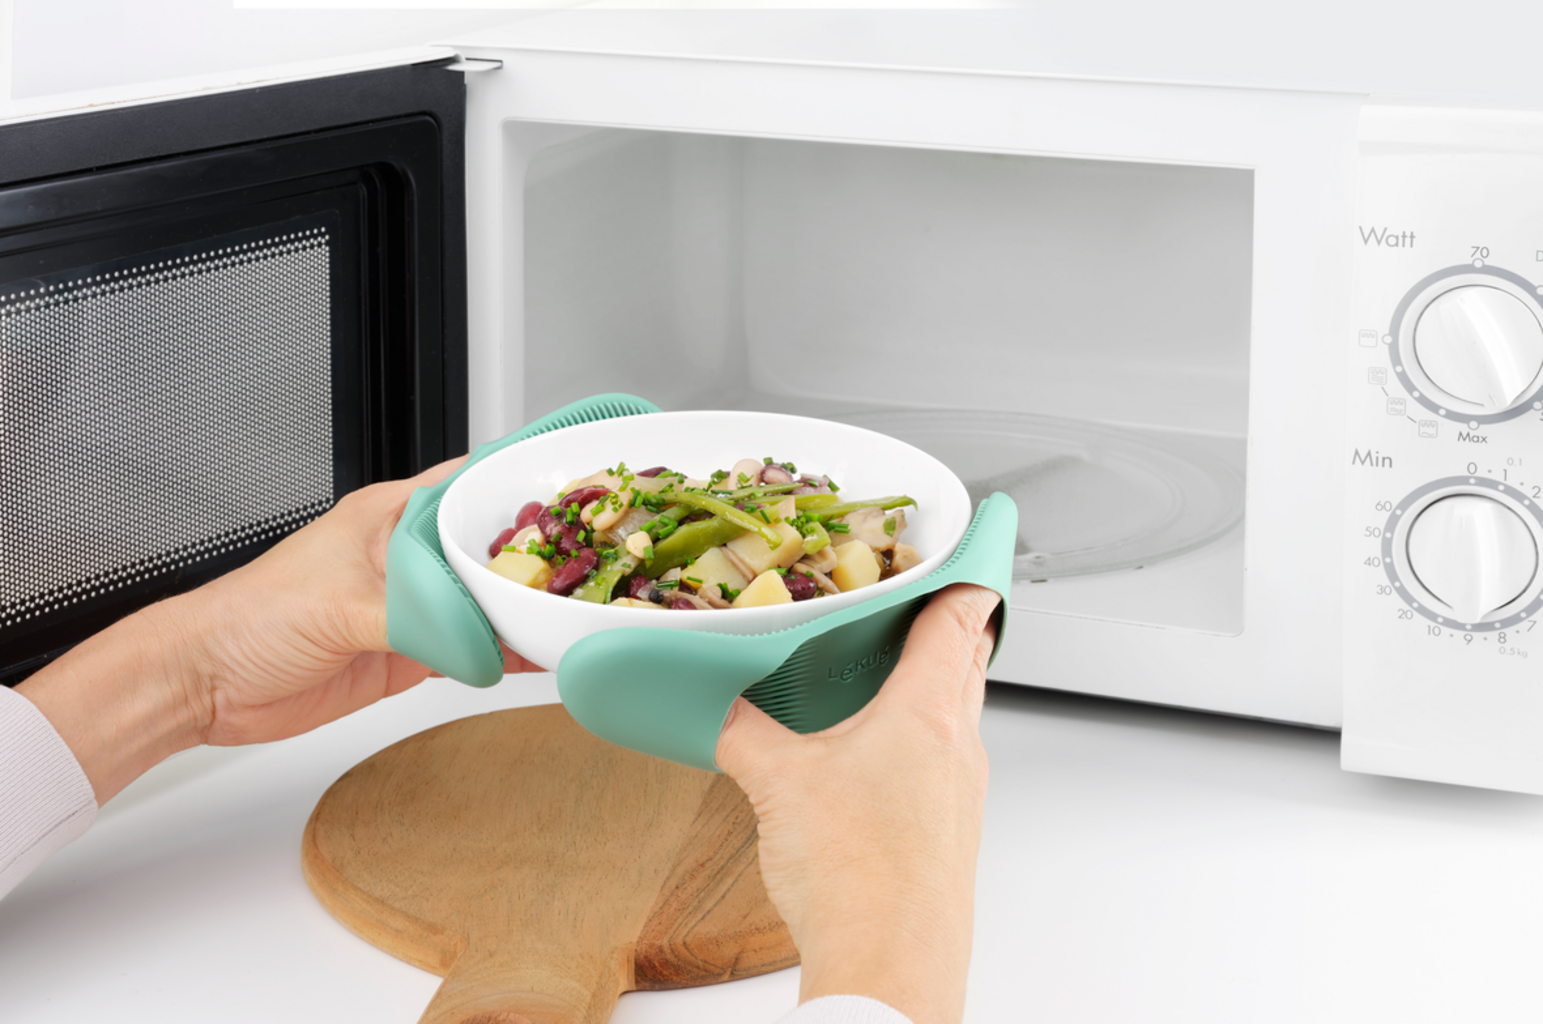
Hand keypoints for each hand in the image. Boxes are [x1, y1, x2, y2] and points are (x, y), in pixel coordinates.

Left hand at [19, 459, 541, 803]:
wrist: (209, 682)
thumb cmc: (251, 618)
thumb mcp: (342, 605)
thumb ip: (415, 617)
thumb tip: (476, 635)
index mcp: (393, 515)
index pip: (473, 483)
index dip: (525, 481)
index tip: (578, 484)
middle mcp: (409, 554)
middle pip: (493, 547)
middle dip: (542, 556)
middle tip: (597, 565)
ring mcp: (413, 603)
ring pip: (489, 598)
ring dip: (528, 609)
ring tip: (580, 615)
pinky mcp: (410, 650)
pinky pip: (474, 646)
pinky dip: (509, 653)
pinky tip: (541, 658)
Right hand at [714, 583, 999, 1023]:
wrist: (890, 970)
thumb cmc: (858, 877)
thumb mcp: (779, 783)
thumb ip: (745, 730)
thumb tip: (723, 707)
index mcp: (929, 713)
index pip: (961, 619)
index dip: (965, 575)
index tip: (969, 546)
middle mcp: (959, 747)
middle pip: (967, 663)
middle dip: (950, 625)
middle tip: (924, 599)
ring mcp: (961, 796)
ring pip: (957, 715)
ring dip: (934, 684)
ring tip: (888, 673)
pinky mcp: (949, 835)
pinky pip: (942, 764)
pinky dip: (918, 739)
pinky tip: (873, 757)